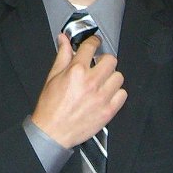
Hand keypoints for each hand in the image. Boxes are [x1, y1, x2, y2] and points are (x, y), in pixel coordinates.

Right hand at [30, 33, 126, 148]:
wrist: (52, 132)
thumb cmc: (50, 106)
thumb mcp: (53, 76)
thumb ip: (62, 56)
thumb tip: (63, 40)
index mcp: (76, 71)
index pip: (91, 46)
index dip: (94, 41)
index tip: (94, 43)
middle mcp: (91, 82)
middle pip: (110, 60)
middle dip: (103, 60)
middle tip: (97, 65)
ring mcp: (102, 97)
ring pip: (118, 77)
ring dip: (111, 77)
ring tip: (102, 82)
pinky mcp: (108, 111)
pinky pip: (122, 94)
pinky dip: (117, 93)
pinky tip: (106, 94)